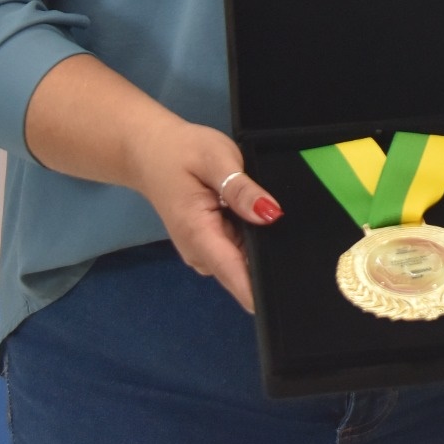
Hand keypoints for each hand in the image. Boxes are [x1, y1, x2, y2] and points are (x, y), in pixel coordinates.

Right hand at [125, 112, 281, 312]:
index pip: (235, 277)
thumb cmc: (182, 152)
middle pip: (245, 274)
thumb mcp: (216, 159)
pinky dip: (250, 238)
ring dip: (260, 245)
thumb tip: (271, 214)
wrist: (151, 152)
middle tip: (291, 231)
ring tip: (269, 215)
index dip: (263, 288)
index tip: (292, 291)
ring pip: (244, 263)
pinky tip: (255, 218)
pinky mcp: (209, 247)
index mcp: (199, 236)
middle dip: (269, 258)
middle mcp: (200, 254)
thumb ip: (241, 189)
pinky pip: (239, 252)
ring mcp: (204, 254)